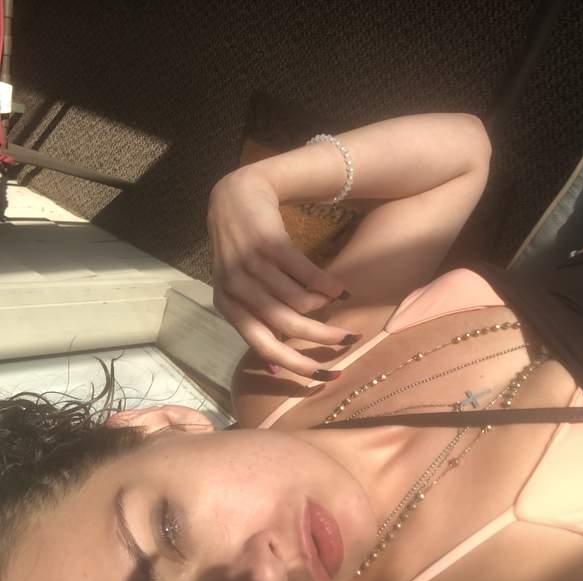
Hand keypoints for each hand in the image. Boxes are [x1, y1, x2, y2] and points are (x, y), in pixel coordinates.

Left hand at [207, 166, 356, 378]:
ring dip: (324, 305)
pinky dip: (326, 284)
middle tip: (348, 339)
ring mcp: (250, 264)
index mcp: (228, 306)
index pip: (263, 346)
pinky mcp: (269, 243)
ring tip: (336, 301)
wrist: (236, 196)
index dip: (296, 365)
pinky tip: (339, 287)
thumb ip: (259, 324)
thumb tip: (276, 368)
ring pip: (298, 300)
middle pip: (286, 325)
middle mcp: (235, 288)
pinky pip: (305, 273)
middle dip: (321, 337)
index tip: (326, 376)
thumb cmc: (243, 251)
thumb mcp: (243, 290)